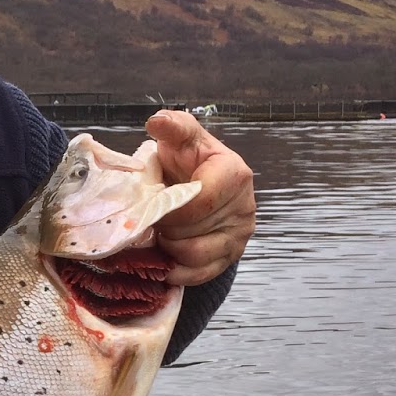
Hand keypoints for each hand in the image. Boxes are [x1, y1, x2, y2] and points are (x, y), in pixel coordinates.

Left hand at [146, 110, 255, 287]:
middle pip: (193, 231)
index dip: (170, 210)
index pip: (200, 202)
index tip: (151, 206)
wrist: (200, 184)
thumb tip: (156, 121)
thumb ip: (173, 126)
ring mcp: (240, 234)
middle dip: (165, 228)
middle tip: (151, 219)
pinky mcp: (231, 256)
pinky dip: (177, 271)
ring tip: (159, 233)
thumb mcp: (182, 138)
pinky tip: (164, 258)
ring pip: (196, 256)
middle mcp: (244, 206)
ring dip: (169, 248)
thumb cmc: (188, 159)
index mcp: (234, 173)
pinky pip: (202, 274)